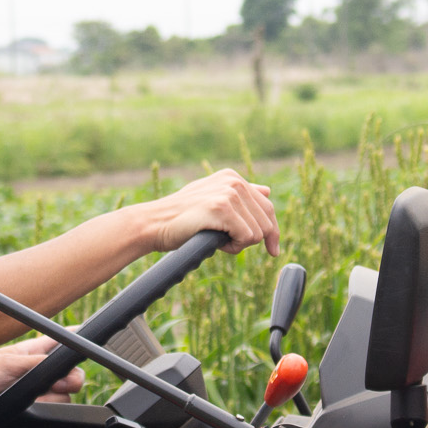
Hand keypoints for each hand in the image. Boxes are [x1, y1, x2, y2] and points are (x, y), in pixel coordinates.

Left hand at [0, 335, 83, 426]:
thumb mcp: (10, 365)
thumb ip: (40, 365)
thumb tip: (66, 370)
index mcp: (34, 352)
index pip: (62, 341)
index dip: (77, 341)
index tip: (87, 346)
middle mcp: (40, 370)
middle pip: (71, 372)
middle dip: (68, 379)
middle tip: (53, 384)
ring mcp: (39, 390)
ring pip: (65, 394)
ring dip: (51, 396)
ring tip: (28, 396)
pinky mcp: (36, 408)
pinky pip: (54, 410)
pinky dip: (44, 408)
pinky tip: (28, 406)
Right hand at [144, 168, 278, 256]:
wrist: (153, 224)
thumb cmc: (181, 217)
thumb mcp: (213, 199)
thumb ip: (240, 196)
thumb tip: (268, 191)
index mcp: (233, 177)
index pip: (267, 206)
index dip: (272, 232)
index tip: (273, 251)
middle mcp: (234, 181)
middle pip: (266, 221)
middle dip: (253, 240)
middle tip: (228, 244)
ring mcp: (228, 193)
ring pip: (257, 232)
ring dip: (239, 244)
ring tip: (217, 239)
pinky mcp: (222, 208)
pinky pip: (246, 237)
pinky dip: (233, 247)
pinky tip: (215, 242)